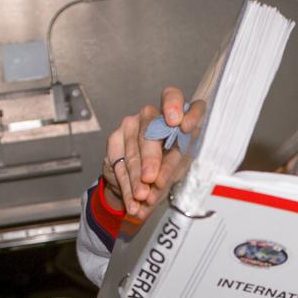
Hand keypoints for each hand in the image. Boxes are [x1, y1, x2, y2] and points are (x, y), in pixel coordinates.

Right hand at [101, 86, 205, 220]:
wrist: (141, 181)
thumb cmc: (167, 166)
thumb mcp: (178, 167)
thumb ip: (171, 170)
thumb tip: (159, 182)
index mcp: (173, 115)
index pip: (173, 97)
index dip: (176, 107)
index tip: (183, 125)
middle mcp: (150, 116)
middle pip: (150, 131)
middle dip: (151, 158)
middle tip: (151, 178)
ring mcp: (131, 126)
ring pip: (133, 153)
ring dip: (137, 178)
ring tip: (142, 197)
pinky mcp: (114, 140)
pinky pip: (120, 165)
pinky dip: (127, 187)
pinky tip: (132, 201)